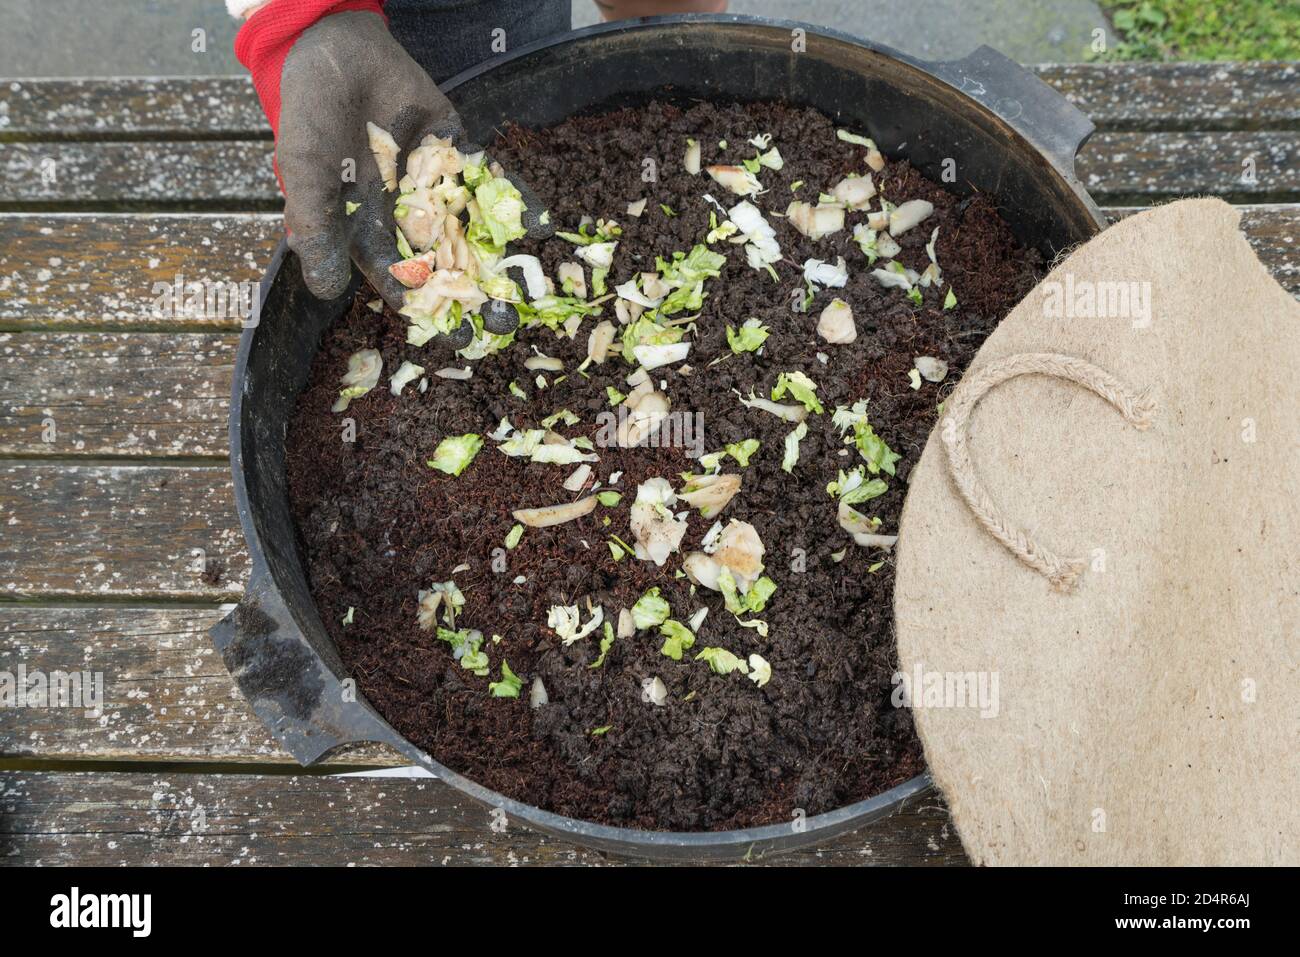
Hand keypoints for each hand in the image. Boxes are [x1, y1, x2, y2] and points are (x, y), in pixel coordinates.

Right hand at [276, 10, 545, 347]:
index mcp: (370, 230)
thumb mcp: (306, 173)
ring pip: (472, 228)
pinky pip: (488, 180)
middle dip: (473, 294)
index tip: (454, 338)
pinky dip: (514, 199)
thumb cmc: (310, 115)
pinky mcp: (457, 150)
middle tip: (502, 325)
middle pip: (445, 263)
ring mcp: (436, 183)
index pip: (402, 279)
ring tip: (528, 289)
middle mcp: (408, 214)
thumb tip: (324, 292)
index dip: (427, 310)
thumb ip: (317, 228)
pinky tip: (541, 224)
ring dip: (499, 257)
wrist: (334, 50)